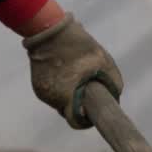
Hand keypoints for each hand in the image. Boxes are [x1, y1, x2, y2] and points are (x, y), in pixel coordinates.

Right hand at [23, 12, 123, 128]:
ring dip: (69, 92)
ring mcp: (42, 92)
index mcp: (66, 96)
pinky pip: (52, 91)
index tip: (92, 112)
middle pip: (68, 110)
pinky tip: (63, 69)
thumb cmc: (79, 46)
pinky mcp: (36, 85)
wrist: (48, 30)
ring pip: (60, 101)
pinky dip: (59, 84)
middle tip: (87, 85)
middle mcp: (51, 99)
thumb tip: (115, 97)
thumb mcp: (104, 62)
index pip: (77, 121)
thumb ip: (113, 83)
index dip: (87, 119)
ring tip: (75, 72)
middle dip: (79, 102)